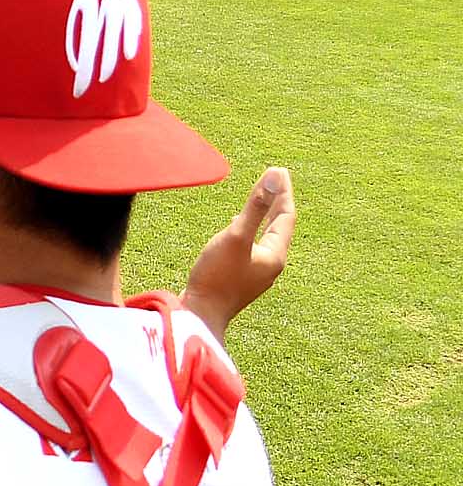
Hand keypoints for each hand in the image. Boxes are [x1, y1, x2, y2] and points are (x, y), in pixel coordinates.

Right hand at [181, 166, 294, 342]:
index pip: (285, 216)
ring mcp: (256, 272)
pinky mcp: (241, 278)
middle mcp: (270, 264)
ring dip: (264, 216)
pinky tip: (239, 229)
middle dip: (276, 202)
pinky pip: (253, 247)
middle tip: (275, 179)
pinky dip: (251, 231)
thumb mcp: (236, 237)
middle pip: (278, 226)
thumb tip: (274, 176)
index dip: (283, 192)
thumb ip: (255, 207)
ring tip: (262, 200)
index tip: (279, 170)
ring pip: (266, 237)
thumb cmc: (217, 276)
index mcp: (275, 254)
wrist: (201, 315)